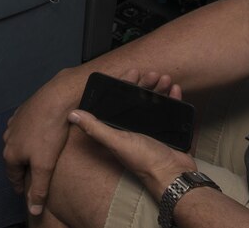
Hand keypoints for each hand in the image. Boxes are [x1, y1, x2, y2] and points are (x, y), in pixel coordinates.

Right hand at [3, 70, 80, 215]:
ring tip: (34, 155)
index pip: (13, 176)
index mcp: (10, 153)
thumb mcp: (45, 165)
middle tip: (30, 175)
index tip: (23, 192)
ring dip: (23, 149)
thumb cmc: (50, 133)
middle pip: (14, 158)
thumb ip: (38, 189)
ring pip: (17, 141)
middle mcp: (8, 137)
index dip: (19, 185)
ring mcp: (14, 122)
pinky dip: (28, 134)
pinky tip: (37, 134)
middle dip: (20, 167)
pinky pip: (24, 127)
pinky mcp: (23, 110)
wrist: (56, 98)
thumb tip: (33, 211)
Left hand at [68, 71, 195, 197]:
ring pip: (156, 102)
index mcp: (121, 129)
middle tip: (152, 74)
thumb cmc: (144, 161)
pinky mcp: (170, 131)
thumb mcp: (117, 142)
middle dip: (145, 84)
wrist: (173, 175)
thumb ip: (95, 128)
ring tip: (166, 79)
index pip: (120, 102)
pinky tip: (176, 90)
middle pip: (140, 99)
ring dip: (160, 89)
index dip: (125, 86)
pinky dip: (174, 99)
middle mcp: (136, 128)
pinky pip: (172, 110)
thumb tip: (72, 115)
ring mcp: (154, 129)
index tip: (132, 72)